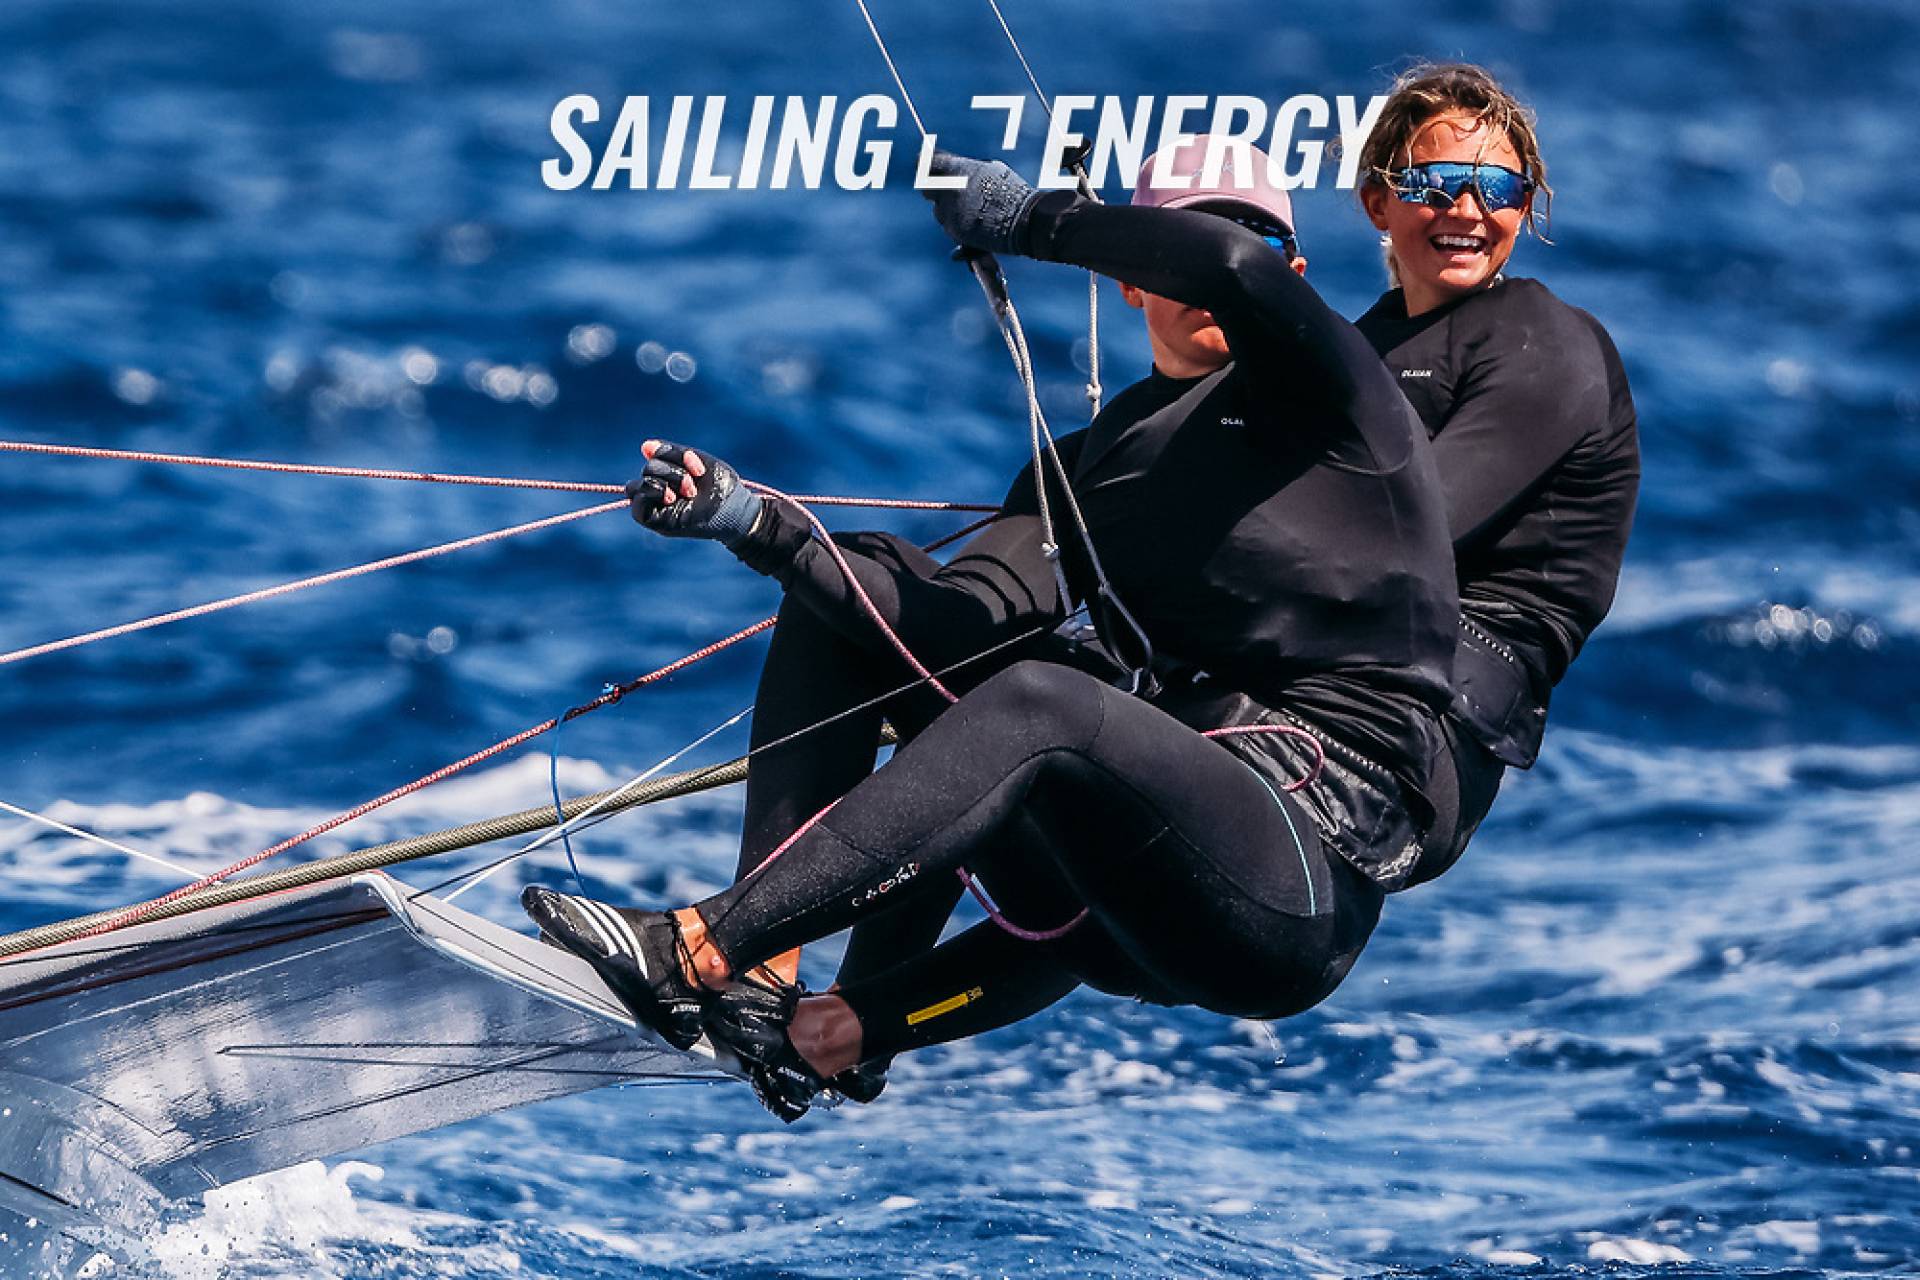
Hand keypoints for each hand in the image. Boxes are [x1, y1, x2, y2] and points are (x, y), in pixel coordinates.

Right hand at [627, 440, 762, 544]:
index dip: (671, 454)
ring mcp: (656, 505)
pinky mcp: (655, 521)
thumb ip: (671, 453)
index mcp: (669, 474)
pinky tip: (670, 496)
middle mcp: (661, 489)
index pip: (654, 455)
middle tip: (694, 486)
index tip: (698, 467)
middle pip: (648, 468)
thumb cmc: (720, 487)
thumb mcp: (698, 461)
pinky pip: (636, 502)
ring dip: (666, 481)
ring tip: (689, 493)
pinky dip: (649, 492)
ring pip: (638, 483)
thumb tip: (644, 446)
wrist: (735, 510)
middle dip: (673, 471)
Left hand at [922, 150, 1041, 255]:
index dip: (923, 164)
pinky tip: (976, 224)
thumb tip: (953, 170)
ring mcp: (951, 212)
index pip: (928, 164)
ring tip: (973, 210)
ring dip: (949, 211)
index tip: (921, 162)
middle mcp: (950, 190)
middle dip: (935, 191)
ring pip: (939, 212)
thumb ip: (967, 170)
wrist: (1026, 220)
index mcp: (958, 170)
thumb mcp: (990, 170)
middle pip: (928, 190)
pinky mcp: (956, 231)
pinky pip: (950, 228)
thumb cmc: (1012, 191)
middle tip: (945, 191)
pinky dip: (959, 227)